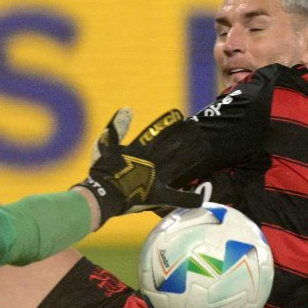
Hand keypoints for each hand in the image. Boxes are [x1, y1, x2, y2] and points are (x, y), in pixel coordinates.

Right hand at [75, 108, 202, 224]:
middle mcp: (151, 161)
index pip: (156, 132)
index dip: (168, 123)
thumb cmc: (101, 171)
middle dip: (186, 135)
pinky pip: (177, 198)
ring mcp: (156, 178)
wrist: (101, 194)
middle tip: (197, 127)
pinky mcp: (158, 195)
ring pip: (180, 163)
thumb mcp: (105, 146)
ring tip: (206, 145)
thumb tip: (128, 108)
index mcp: (139, 150)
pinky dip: (189, 199)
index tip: (179, 115)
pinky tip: (202, 198)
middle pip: (173, 145)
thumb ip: (117, 127)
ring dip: (193, 154)